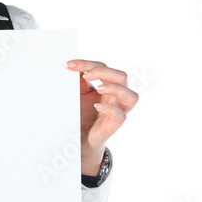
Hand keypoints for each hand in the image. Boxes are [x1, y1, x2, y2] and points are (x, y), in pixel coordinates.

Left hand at [66, 59, 137, 173]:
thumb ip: (78, 81)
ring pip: (131, 96)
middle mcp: (117, 96)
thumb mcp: (78, 94)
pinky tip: (97, 106)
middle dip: (103, 72)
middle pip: (122, 76)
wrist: (79, 137)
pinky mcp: (114, 125)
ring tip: (98, 88)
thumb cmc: (81, 113)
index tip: (69, 65)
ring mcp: (119, 110)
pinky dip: (110, 109)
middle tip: (85, 76)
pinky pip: (121, 116)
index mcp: (108, 85)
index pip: (104, 67)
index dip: (87, 64)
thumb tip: (72, 66)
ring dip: (115, 88)